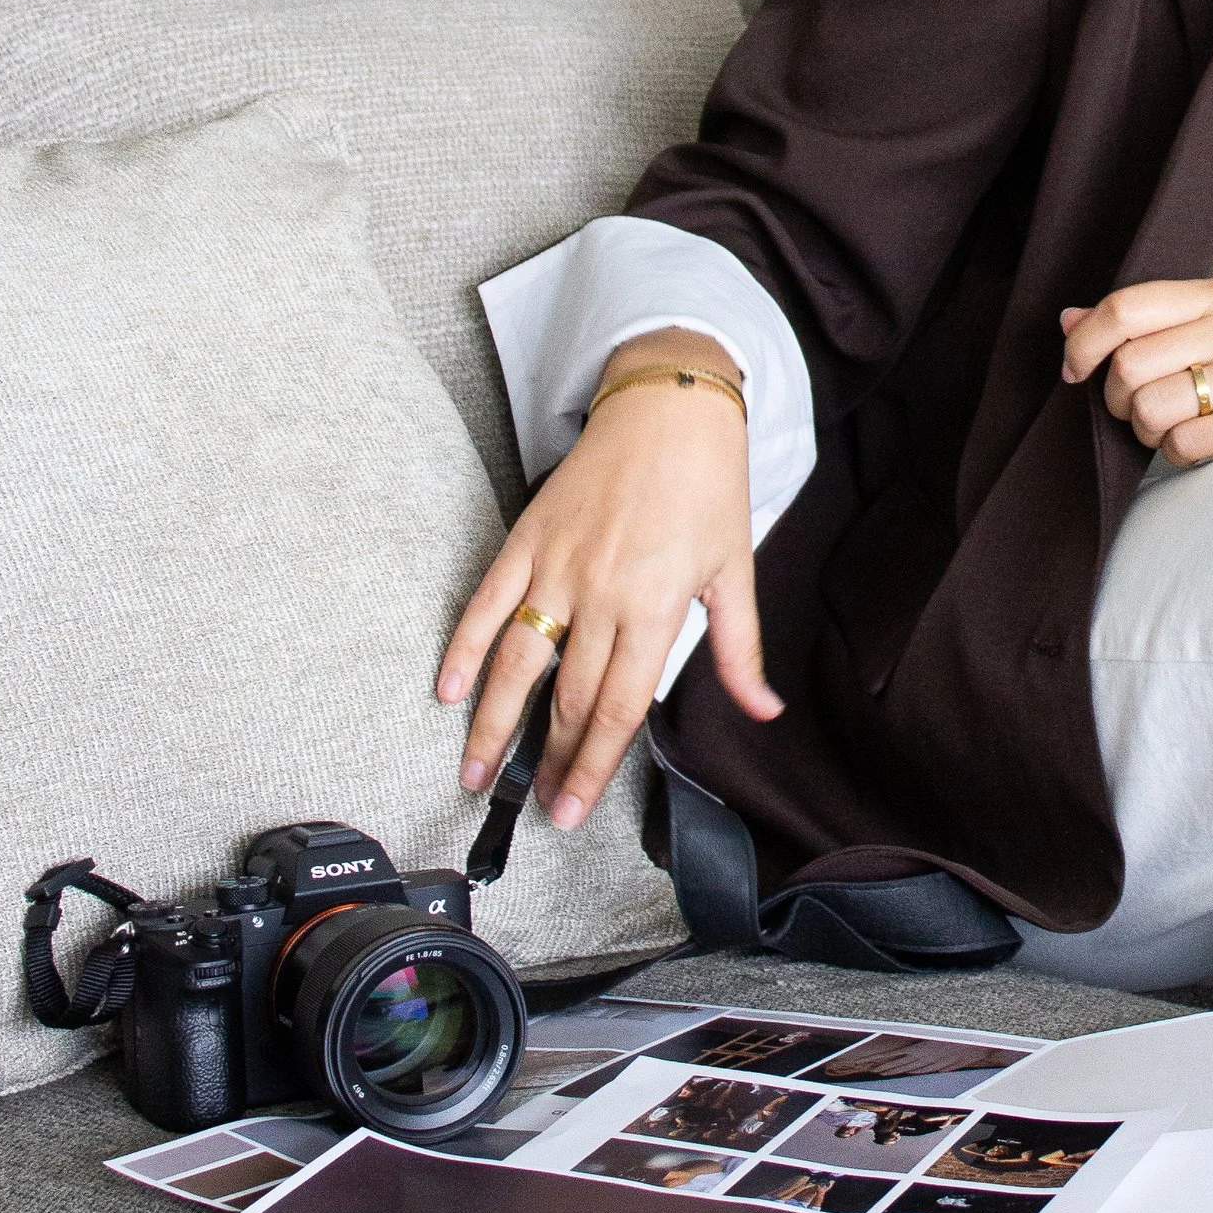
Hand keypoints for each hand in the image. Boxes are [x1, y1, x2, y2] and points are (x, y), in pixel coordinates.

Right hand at [434, 331, 780, 829]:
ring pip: (518, 661)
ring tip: (478, 773)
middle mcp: (600, 593)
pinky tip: (449, 689)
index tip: (573, 808)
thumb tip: (763, 710)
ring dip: (493, 723)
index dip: (593, 764)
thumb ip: (739, 650)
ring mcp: (557, 566)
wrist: (669, 404)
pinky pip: (487, 604)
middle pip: (568, 696)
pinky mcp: (527, 538)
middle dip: (550, 759)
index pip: (619, 707)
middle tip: (535, 806)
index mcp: (654, 606)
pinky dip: (465, 648)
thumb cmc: (707, 484)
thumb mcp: (733, 568)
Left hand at [1059, 278, 1212, 466]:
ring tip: (1164, 425)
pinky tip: (1194, 442)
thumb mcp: (1197, 331)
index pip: (1125, 307)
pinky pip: (1183, 443)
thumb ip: (1135, 324)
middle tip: (1130, 406)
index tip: (1074, 370)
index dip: (1084, 343)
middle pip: (1129, 364)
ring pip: (1151, 407)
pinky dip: (1175, 452)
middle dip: (1114, 397)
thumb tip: (1067, 321)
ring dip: (1144, 429)